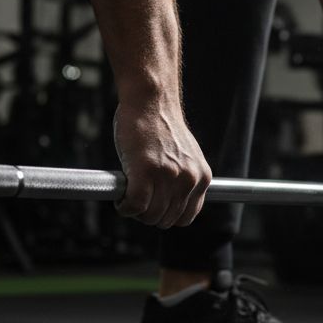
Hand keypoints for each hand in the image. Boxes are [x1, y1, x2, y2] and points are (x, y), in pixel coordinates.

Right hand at [113, 99, 210, 227]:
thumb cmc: (161, 126)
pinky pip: (134, 205)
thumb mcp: (185, 157)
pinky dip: (124, 207)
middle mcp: (189, 179)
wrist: (151, 101)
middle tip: (136, 201)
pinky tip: (120, 199)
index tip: (154, 208)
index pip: (186, 217)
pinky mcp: (146, 172)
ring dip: (135, 212)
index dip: (166, 216)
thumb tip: (170, 203)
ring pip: (150, 215)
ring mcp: (168, 176)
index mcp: (202, 177)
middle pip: (166, 220)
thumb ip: (184, 179)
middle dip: (148, 215)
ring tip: (128, 197)